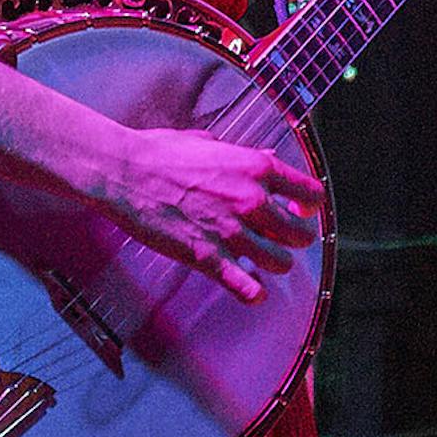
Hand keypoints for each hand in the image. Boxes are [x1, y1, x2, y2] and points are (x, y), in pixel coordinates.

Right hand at [106, 126, 324, 302]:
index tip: (304, 211)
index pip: (310, 194)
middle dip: (297, 239)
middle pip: (299, 234)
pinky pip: (243, 285)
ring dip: (276, 264)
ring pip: (279, 262)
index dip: (311, 206)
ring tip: (268, 262)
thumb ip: (245, 155)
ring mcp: (230, 231)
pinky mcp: (206, 255)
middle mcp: (252, 200)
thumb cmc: (162, 152)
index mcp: (257, 169)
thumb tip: (267, 158)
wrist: (124, 171)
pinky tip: (255, 293)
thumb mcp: (212, 143)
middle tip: (288, 240)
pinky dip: (253, 293)